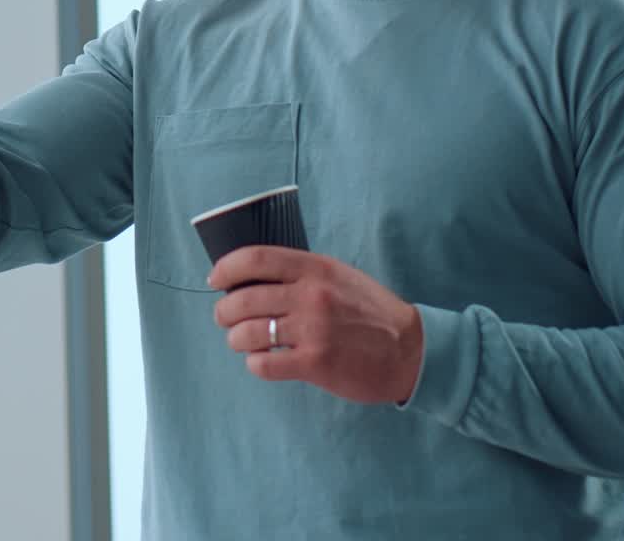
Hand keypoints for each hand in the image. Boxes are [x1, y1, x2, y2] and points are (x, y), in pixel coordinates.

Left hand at [209, 247, 423, 405]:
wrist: (408, 349)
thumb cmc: (370, 310)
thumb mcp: (338, 275)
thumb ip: (301, 272)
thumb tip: (254, 275)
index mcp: (314, 268)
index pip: (256, 258)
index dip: (227, 268)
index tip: (215, 279)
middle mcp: (311, 295)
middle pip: (244, 298)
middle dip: (224, 310)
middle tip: (224, 317)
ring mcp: (313, 330)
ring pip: (248, 333)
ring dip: (235, 338)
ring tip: (241, 341)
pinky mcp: (315, 364)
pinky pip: (264, 364)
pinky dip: (255, 363)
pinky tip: (262, 361)